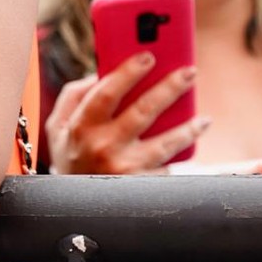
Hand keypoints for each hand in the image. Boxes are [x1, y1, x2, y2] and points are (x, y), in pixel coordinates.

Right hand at [45, 52, 209, 174]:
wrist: (72, 205)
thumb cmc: (70, 155)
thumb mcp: (57, 125)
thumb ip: (74, 95)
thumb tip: (101, 72)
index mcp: (80, 125)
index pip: (107, 92)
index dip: (128, 72)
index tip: (149, 56)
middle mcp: (102, 146)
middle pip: (143, 111)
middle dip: (170, 88)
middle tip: (190, 72)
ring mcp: (123, 169)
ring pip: (164, 144)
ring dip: (188, 129)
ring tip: (204, 120)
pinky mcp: (139, 186)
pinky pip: (166, 169)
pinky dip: (180, 157)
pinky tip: (193, 146)